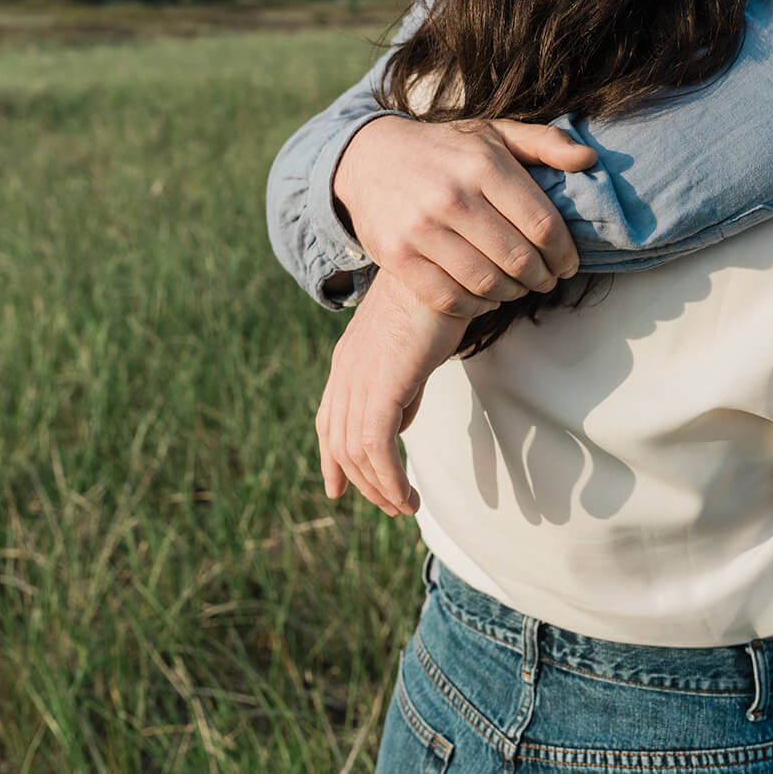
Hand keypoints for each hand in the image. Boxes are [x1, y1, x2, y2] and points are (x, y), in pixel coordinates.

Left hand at [316, 272, 468, 515]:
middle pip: (340, 442)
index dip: (330, 458)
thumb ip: (404, 384)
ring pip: (356, 450)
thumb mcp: (416, 349)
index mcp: (349, 360)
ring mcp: (359, 377)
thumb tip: (402, 420)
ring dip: (381, 487)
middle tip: (392, 506)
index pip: (329, 419)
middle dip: (363, 482)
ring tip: (405, 506)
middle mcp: (346, 371)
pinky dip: (389, 479)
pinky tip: (407, 495)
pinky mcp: (381, 384)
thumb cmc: (438, 301)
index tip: (338, 488)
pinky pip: (376, 446)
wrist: (443, 267)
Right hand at [333, 116, 597, 318]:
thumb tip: (589, 159)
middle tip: (546, 280)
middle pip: (518, 259)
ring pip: (487, 283)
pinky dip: (475, 306)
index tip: (568, 263)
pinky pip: (449, 298)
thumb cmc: (446, 149)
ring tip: (517, 288)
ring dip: (512, 294)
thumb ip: (545, 143)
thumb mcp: (494, 133)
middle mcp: (452, 196)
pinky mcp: (397, 256)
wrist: (369, 158)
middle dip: (542, 277)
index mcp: (483, 164)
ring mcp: (421, 229)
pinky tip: (484, 299)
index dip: (564, 253)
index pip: (542, 224)